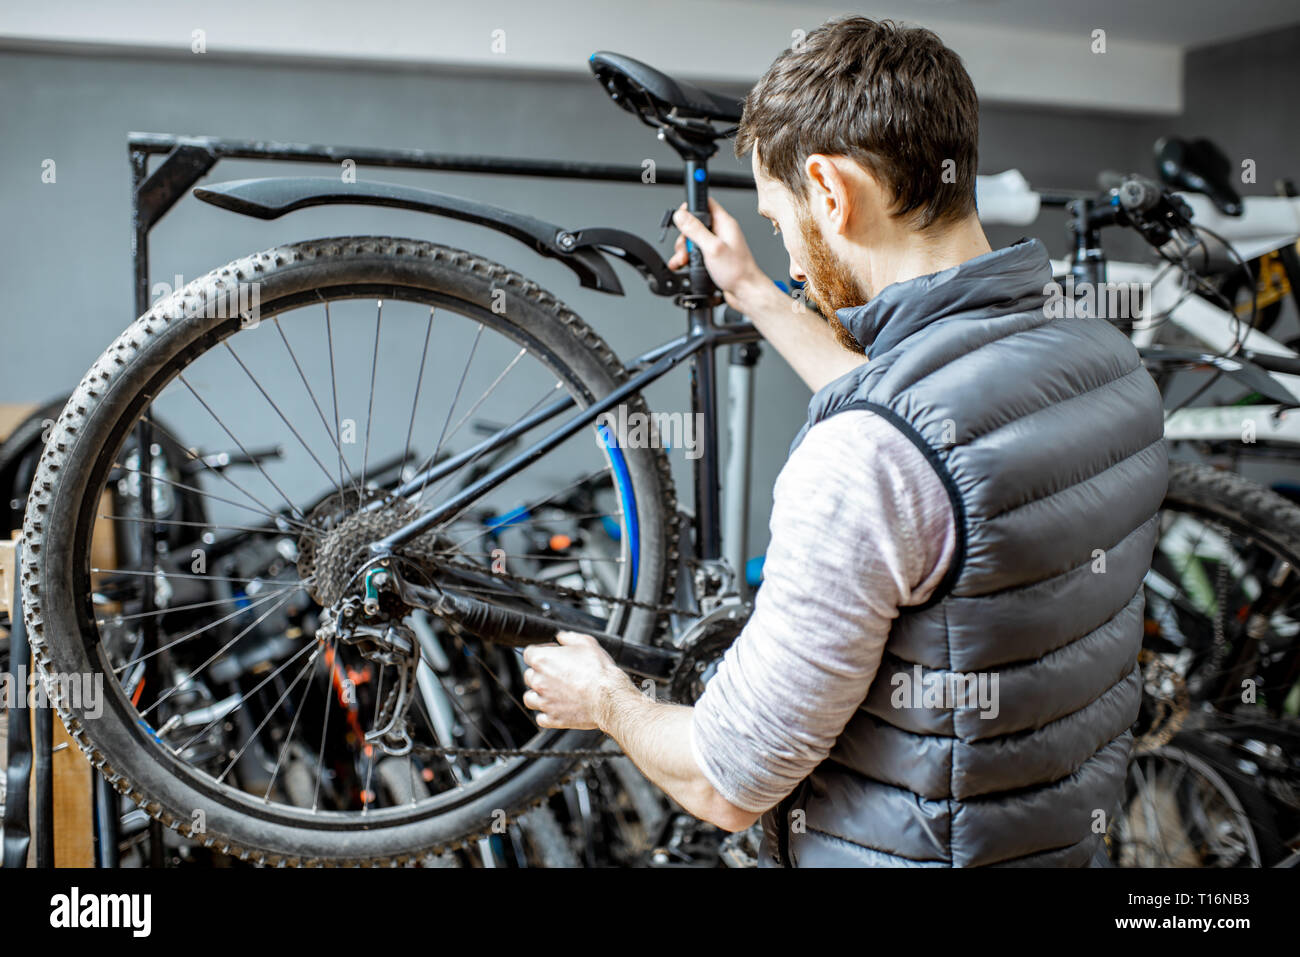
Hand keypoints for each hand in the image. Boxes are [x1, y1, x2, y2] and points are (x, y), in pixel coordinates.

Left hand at [521, 631, 631, 730]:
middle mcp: (539, 681)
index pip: (529, 653)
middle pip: (528, 675)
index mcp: (543, 660)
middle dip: (540, 673)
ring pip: (530, 698)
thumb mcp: (587, 643)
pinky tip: (557, 707)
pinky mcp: (552, 718)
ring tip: (553, 692)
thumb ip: (569, 637)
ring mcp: (544, 702)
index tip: (553, 654)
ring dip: (538, 694)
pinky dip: (546, 713)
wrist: (609, 698)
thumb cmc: (598, 671)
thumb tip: (562, 637)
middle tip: (557, 673)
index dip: (542, 651)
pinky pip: (541, 718)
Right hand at [668, 197, 767, 311]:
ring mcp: (717, 245)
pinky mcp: (713, 258)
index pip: (706, 204)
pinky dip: (688, 259)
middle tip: (685, 248)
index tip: (681, 217)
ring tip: (684, 261)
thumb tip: (681, 215)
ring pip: (693, 241)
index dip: (692, 207)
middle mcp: (721, 232)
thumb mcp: (713, 248)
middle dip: (685, 237)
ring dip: (685, 251)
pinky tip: (684, 266)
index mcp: (724, 223)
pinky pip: (697, 254)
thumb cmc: (738, 271)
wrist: (745, 293)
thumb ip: (696, 230)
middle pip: (695, 224)